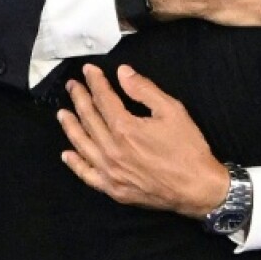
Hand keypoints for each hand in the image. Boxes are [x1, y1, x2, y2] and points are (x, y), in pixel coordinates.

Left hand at [57, 64, 229, 218]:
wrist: (197, 188)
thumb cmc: (187, 148)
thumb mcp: (172, 110)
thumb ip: (144, 90)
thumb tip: (122, 73)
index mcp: (125, 128)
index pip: (103, 99)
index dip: (95, 82)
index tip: (88, 70)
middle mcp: (111, 149)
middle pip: (89, 119)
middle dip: (80, 99)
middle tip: (72, 86)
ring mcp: (109, 171)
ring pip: (83, 145)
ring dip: (71, 127)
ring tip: (63, 113)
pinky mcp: (113, 189)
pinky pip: (87, 174)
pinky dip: (75, 164)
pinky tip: (67, 154)